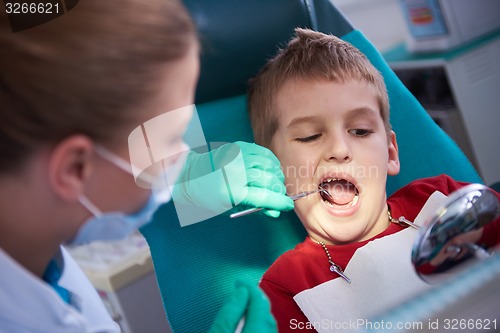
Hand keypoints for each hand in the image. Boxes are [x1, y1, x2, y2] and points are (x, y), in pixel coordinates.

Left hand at [173, 141, 292, 217]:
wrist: (193, 175)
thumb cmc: (211, 196)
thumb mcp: (231, 207)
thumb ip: (255, 208)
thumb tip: (276, 211)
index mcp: (232, 191)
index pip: (265, 197)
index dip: (280, 202)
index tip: (288, 205)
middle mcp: (236, 172)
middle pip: (270, 181)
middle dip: (279, 190)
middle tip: (278, 195)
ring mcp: (238, 157)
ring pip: (270, 166)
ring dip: (277, 176)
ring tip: (273, 182)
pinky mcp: (239, 147)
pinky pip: (265, 154)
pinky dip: (272, 163)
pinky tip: (270, 169)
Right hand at [208, 280, 276, 332]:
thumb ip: (229, 312)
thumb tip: (242, 291)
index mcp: (257, 331)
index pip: (259, 302)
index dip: (250, 287)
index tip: (239, 281)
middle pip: (267, 314)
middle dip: (256, 299)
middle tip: (242, 291)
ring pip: (269, 324)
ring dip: (258, 312)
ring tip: (244, 306)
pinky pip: (268, 332)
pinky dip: (259, 324)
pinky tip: (249, 324)